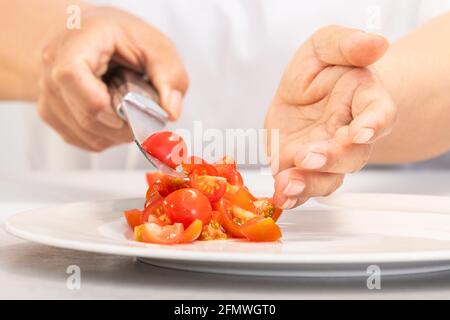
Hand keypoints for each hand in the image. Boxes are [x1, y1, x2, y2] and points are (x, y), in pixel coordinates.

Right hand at [38, 6, 187, 151]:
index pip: (71, 76)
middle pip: (84, 116)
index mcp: (76, 43)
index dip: (101, 103)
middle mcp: (52, 69)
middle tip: (144, 116)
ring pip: (84, 134)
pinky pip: (81, 140)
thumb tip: (171, 111)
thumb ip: (169, 76)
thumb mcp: (156, 46)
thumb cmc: (120, 38)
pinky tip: (114, 118)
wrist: (88, 36)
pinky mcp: (52, 115)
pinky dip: (106, 137)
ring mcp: (48, 94)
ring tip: (129, 112)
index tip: (128, 111)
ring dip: (116, 134)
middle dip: (123, 126)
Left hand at [265, 26, 396, 209]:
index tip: (361, 131)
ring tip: (287, 184)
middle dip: (331, 159)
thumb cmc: (322, 69)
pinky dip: (292, 195)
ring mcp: (327, 156)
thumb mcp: (328, 44)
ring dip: (309, 184)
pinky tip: (281, 197)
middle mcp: (349, 135)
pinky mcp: (302, 167)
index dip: (373, 125)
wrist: (305, 91)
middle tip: (309, 155)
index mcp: (364, 101)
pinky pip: (303, 186)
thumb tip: (375, 43)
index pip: (379, 115)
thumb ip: (348, 44)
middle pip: (352, 155)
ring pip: (327, 178)